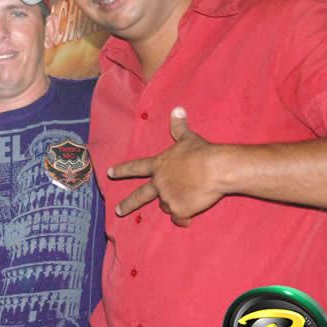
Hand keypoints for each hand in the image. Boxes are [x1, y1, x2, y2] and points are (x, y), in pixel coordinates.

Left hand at [108, 107, 225, 225]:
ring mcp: (167, 197)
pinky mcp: (179, 210)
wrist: (215, 169)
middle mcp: (159, 183)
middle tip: (118, 211)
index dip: (122, 170)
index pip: (136, 167)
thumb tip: (177, 108)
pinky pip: (180, 218)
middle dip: (127, 204)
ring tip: (188, 196)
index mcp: (159, 165)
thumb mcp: (188, 138)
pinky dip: (183, 218)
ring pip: (166, 205)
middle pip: (139, 196)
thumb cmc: (201, 152)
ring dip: (172, 204)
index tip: (110, 172)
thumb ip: (179, 126)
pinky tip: (189, 216)